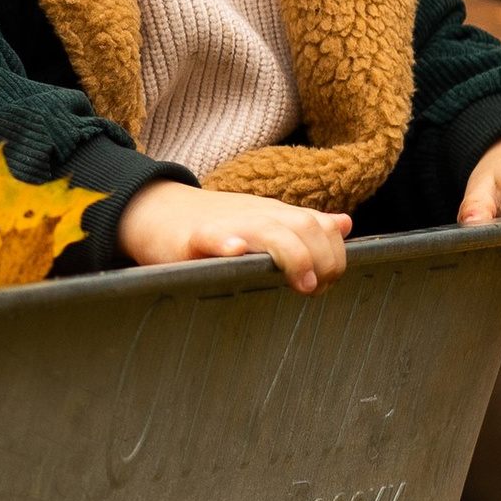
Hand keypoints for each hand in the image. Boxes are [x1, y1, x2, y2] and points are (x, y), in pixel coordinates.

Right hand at [117, 178, 351, 292]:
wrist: (155, 211)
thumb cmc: (216, 225)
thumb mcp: (265, 220)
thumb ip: (305, 226)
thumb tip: (344, 224)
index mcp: (275, 216)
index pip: (321, 227)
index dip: (334, 254)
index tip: (326, 282)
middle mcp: (256, 216)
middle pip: (303, 226)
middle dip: (321, 258)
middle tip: (314, 289)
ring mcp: (225, 225)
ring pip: (267, 229)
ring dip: (291, 254)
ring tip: (301, 281)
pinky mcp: (191, 237)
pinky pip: (210, 237)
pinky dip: (225, 243)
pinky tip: (236, 252)